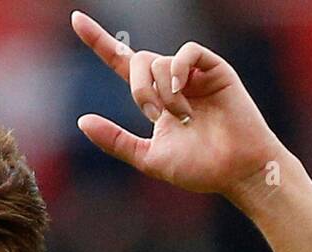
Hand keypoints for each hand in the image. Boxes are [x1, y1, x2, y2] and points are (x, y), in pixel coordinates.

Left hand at [71, 11, 285, 201]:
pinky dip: (178, 71)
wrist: (236, 171)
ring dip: (162, 94)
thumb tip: (81, 120)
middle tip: (155, 116)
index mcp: (155, 99)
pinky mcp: (214, 68)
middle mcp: (172, 81)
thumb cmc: (198, 169)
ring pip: (159, 61)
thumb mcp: (147, 158)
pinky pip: (187, 51)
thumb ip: (115, 140)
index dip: (99, 42)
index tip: (75, 21)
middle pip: (137, 60)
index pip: (122, 63)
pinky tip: (183, 93)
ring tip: (184, 117)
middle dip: (139, 90)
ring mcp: (193, 74)